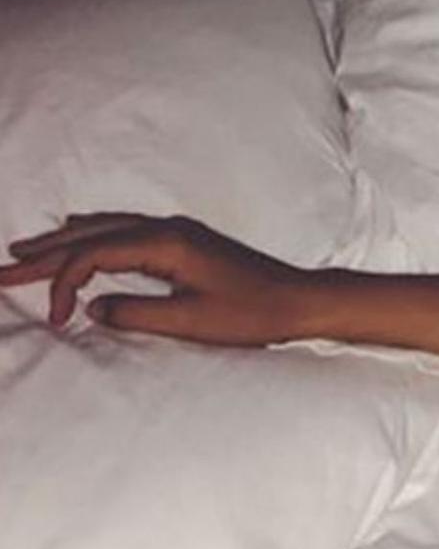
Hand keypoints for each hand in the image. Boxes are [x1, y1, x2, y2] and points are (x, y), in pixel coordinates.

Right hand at [0, 212, 312, 343]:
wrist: (299, 299)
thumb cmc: (251, 314)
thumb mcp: (190, 322)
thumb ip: (136, 313)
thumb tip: (91, 308)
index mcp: (166, 243)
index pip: (94, 256)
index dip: (63, 285)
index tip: (53, 320)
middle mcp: (168, 228)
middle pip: (92, 234)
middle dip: (45, 252)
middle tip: (2, 268)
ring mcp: (177, 230)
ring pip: (107, 227)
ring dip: (65, 239)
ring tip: (26, 249)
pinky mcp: (185, 240)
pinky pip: (125, 228)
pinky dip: (95, 231)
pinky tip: (82, 231)